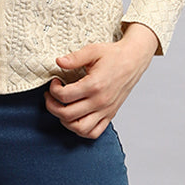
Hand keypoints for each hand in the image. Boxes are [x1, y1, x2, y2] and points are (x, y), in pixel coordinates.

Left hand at [45, 22, 159, 138]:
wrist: (133, 61)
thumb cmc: (114, 55)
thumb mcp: (93, 50)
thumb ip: (74, 58)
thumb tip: (58, 61)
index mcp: (94, 85)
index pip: (64, 96)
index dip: (53, 90)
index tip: (55, 82)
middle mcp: (100, 101)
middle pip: (67, 115)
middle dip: (52, 106)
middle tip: (51, 96)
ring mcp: (105, 110)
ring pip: (79, 128)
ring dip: (65, 121)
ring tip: (61, 109)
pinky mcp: (110, 115)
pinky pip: (94, 133)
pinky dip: (81, 131)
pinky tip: (75, 118)